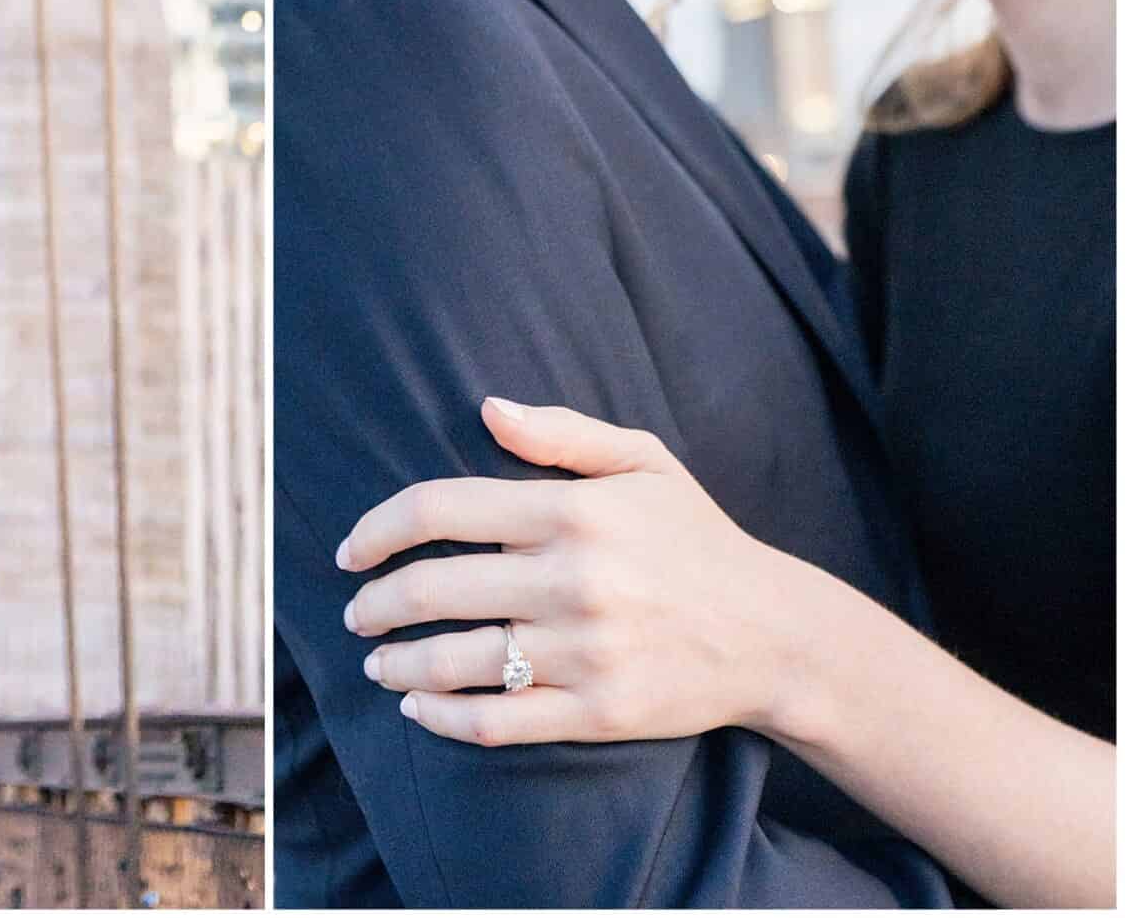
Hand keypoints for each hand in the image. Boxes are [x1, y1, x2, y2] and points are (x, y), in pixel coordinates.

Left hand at [338, 395, 798, 746]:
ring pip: (457, 661)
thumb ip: (560, 431)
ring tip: (375, 659)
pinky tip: (418, 707)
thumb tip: (485, 407)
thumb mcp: (641, 460)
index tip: (352, 549)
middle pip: (435, 589)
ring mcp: (585, 652)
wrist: (775, 635)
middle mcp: (571, 580)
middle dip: (376, 602)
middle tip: (355, 609)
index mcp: (570, 511)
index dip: (379, 528)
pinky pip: (500, 721)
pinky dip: (444, 718)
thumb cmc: (696, 539)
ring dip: (398, 662)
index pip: (440, 510)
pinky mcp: (601, 713)